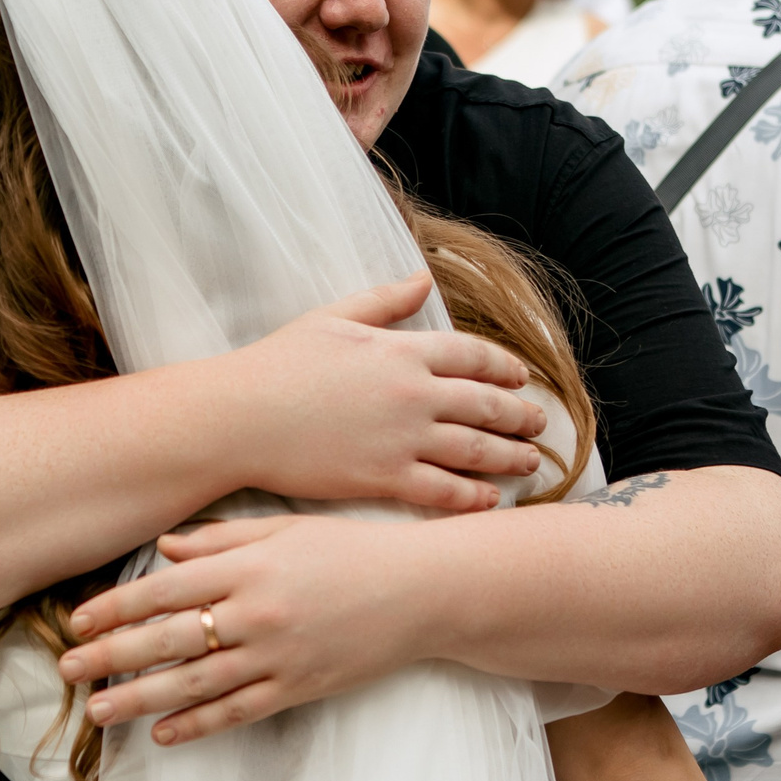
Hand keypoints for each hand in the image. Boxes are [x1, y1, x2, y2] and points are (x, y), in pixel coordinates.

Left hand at [58, 515, 422, 743]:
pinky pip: (238, 712)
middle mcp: (258, 614)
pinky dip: (198, 725)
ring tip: (99, 710)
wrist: (423, 591)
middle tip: (67, 671)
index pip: (166, 591)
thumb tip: (165, 550)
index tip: (78, 620)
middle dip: (112, 656)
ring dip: (141, 699)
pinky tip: (162, 734)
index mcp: (250, 567)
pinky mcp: (300, 687)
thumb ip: (223, 541)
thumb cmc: (355, 550)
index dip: (117, 608)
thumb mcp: (287, 529)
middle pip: (169, 641)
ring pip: (195, 684)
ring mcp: (278, 656)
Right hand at [222, 273, 548, 513]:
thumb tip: (423, 279)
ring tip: (529, 463)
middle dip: (520, 416)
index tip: (521, 379)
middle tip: (540, 425)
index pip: (473, 355)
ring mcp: (402, 438)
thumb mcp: (332, 317)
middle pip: (486, 404)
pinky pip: (444, 491)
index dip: (504, 367)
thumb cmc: (277, 365)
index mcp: (401, 350)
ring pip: (475, 449)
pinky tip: (490, 501)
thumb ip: (384, 301)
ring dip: (510, 457)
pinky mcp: (384, 479)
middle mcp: (412, 393)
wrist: (239, 418)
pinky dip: (473, 498)